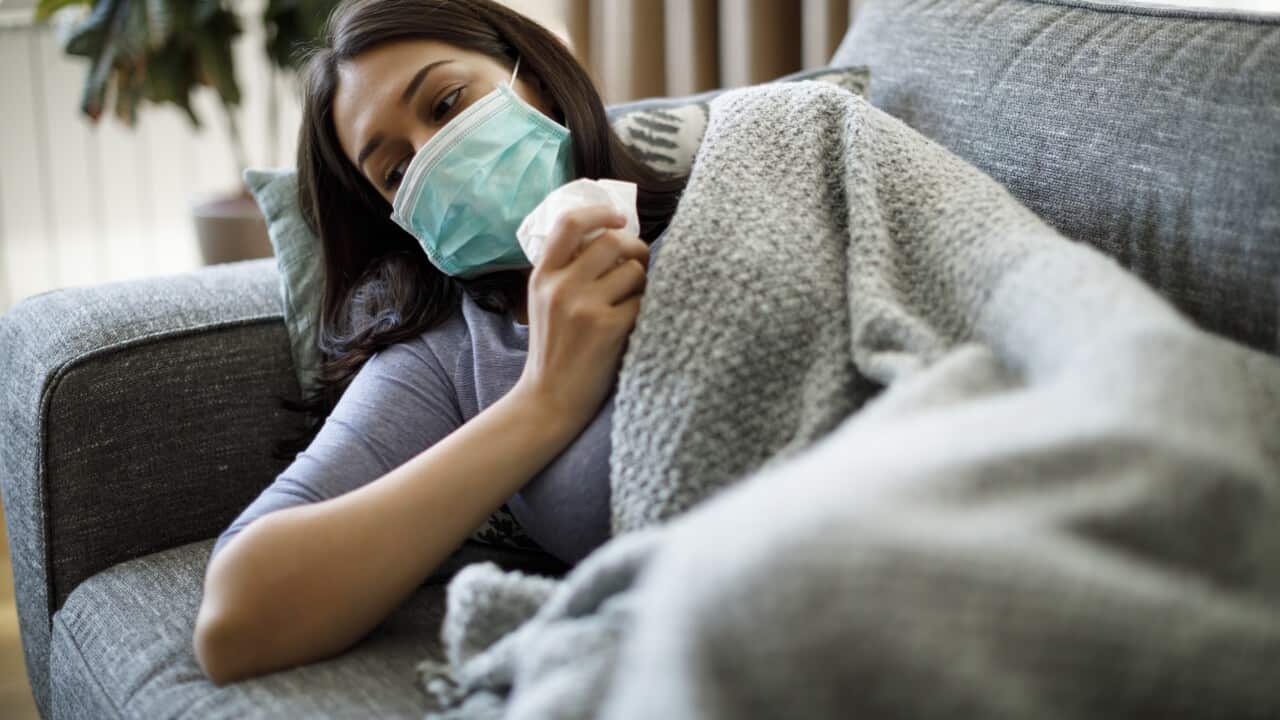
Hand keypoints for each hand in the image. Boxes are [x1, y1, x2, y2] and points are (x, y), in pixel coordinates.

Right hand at [514, 203, 649, 428]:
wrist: (548, 400)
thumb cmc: (554, 350)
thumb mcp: (543, 303)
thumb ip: (565, 271)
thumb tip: (610, 236)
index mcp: (542, 276)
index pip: (569, 223)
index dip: (600, 212)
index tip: (620, 218)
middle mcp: (561, 286)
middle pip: (613, 241)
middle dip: (636, 248)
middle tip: (640, 263)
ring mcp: (584, 307)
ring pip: (634, 271)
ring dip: (643, 283)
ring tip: (632, 301)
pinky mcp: (608, 328)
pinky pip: (643, 301)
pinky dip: (644, 310)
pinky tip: (632, 325)